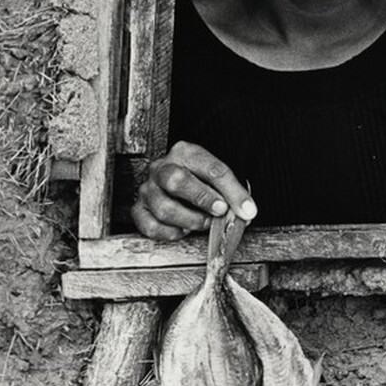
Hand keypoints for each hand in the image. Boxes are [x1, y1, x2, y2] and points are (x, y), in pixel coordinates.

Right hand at [131, 141, 257, 241]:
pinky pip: (152, 227)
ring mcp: (147, 189)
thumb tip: (247, 212)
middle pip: (177, 181)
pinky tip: (184, 229)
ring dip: (190, 220)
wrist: (171, 181)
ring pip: (164, 208)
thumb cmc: (196, 178)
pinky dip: (172, 233)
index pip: (209, 167)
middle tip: (220, 210)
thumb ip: (232, 192)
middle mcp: (161, 168)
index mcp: (184, 152)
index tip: (247, 209)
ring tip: (205, 223)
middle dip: (202, 199)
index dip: (231, 190)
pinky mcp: (138, 210)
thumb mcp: (216, 176)